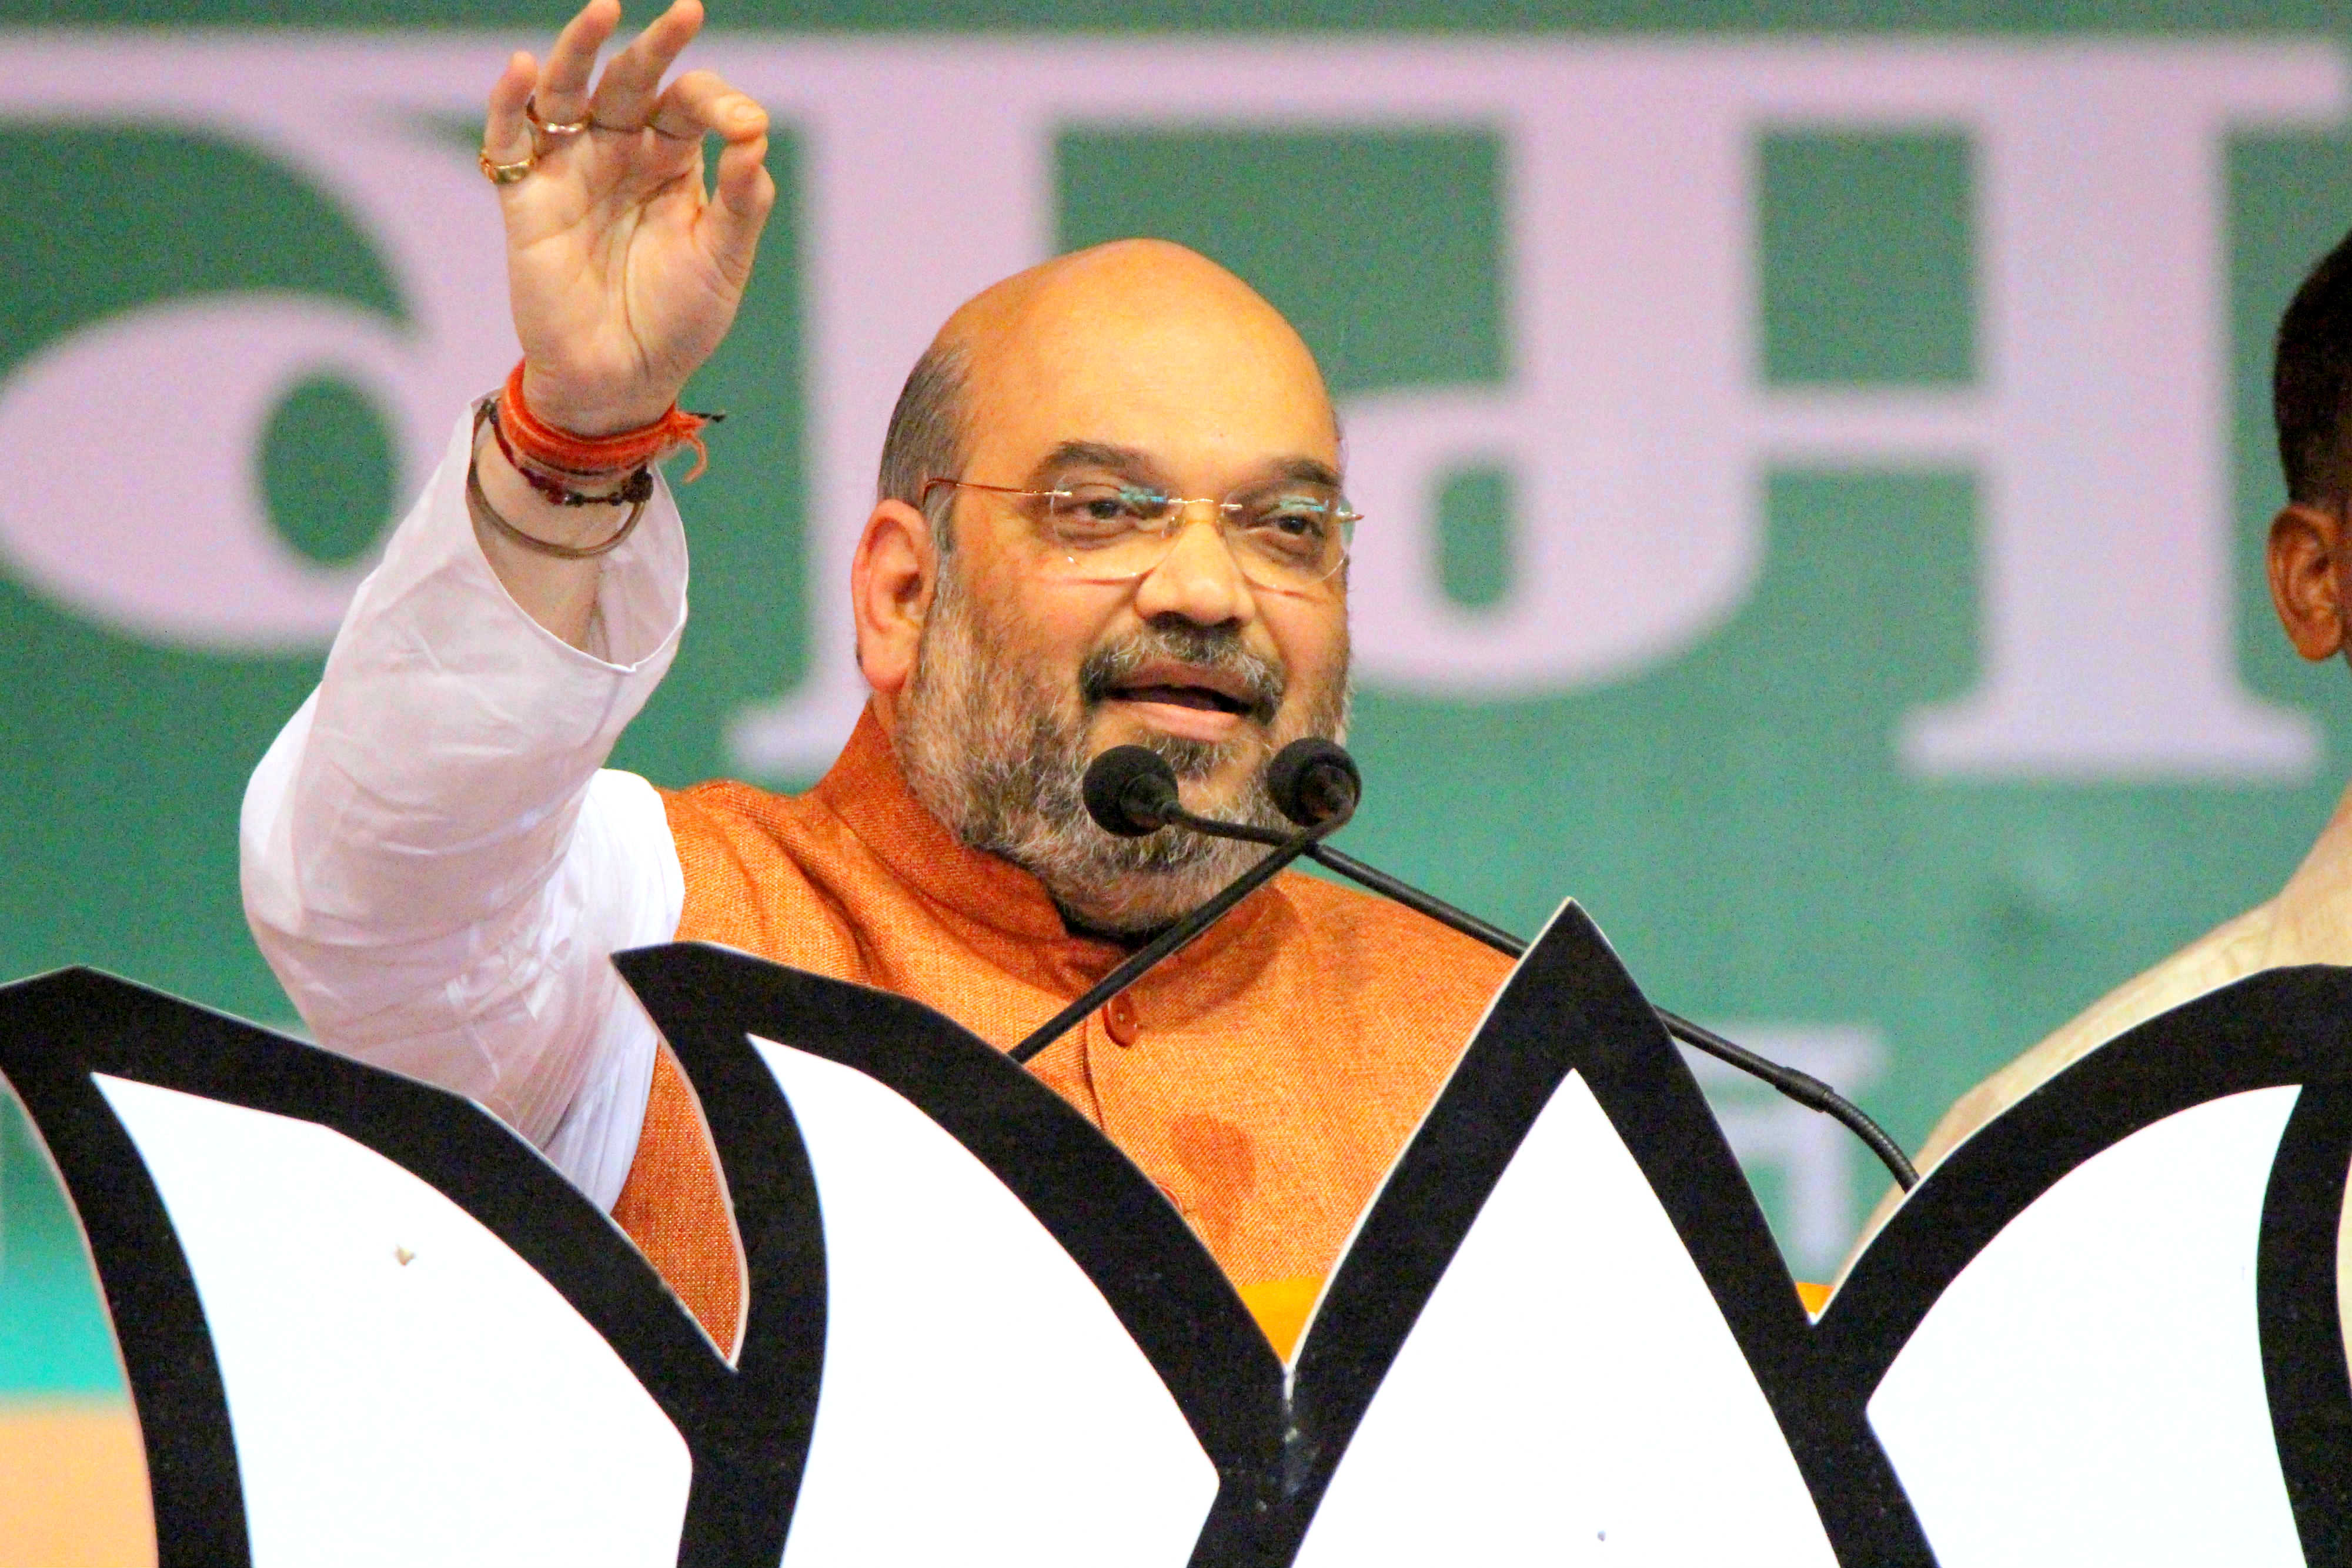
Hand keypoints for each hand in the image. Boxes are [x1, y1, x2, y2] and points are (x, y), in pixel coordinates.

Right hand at [481, 0, 773, 434]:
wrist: (623, 379)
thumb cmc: (677, 321)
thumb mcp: (723, 261)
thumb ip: (742, 202)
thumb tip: (757, 138)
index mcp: (674, 162)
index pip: (692, 104)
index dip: (719, 103)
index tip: (746, 128)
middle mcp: (620, 153)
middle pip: (632, 82)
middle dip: (657, 47)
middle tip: (686, 12)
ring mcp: (570, 169)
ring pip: (566, 91)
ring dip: (580, 48)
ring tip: (604, 10)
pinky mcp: (527, 197)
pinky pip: (510, 138)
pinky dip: (508, 101)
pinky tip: (521, 67)